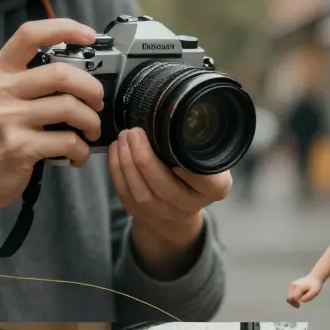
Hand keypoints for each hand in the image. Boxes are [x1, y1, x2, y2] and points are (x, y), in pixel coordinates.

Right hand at [0, 19, 103, 218]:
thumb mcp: (3, 98)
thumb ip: (32, 81)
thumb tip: (80, 73)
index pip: (29, 35)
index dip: (64, 28)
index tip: (89, 36)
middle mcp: (1, 90)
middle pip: (62, 74)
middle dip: (93, 89)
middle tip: (98, 102)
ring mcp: (8, 118)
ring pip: (71, 108)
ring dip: (93, 123)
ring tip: (90, 132)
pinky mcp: (20, 146)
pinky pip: (68, 141)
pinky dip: (82, 150)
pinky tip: (77, 155)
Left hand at [110, 127, 231, 240]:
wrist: (178, 211)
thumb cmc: (194, 175)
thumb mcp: (207, 161)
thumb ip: (199, 146)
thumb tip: (180, 116)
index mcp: (213, 190)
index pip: (209, 183)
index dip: (190, 168)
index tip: (176, 145)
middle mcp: (189, 205)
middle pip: (165, 188)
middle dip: (145, 158)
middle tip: (134, 132)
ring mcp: (164, 213)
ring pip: (141, 191)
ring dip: (127, 161)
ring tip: (123, 137)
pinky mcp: (140, 213)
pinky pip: (125, 192)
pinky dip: (116, 169)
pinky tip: (116, 150)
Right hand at [286, 274, 323, 307]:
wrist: (314, 278)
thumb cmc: (315, 286)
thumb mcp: (315, 292)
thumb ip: (308, 297)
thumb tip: (301, 300)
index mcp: (299, 286)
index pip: (294, 297)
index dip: (295, 303)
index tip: (299, 306)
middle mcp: (294, 285)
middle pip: (289, 297)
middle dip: (292, 303)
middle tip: (298, 306)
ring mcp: (291, 284)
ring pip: (288, 297)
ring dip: (292, 301)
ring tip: (299, 302)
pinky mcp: (291, 285)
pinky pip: (289, 295)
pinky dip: (292, 298)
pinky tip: (298, 298)